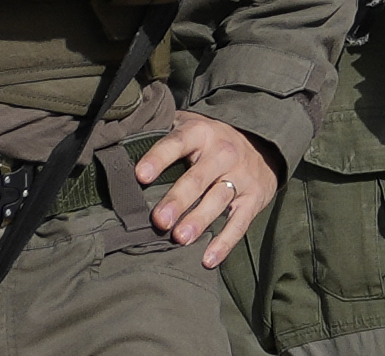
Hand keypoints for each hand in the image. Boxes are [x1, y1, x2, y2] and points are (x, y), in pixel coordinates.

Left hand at [136, 112, 275, 266]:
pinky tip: (208, 260)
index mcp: (201, 133)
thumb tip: (120, 143)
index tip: (140, 176)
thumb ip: (162, 131)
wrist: (264, 142)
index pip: (177, 143)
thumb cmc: (211, 140)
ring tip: (180, 238)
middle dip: (178, 199)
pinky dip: (225, 243)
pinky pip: (239, 223)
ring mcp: (240, 176)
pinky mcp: (254, 199)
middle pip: (198, 178)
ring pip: (218, 200)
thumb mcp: (191, 124)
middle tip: (160, 220)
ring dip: (199, 220)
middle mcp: (223, 153)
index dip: (159, 158)